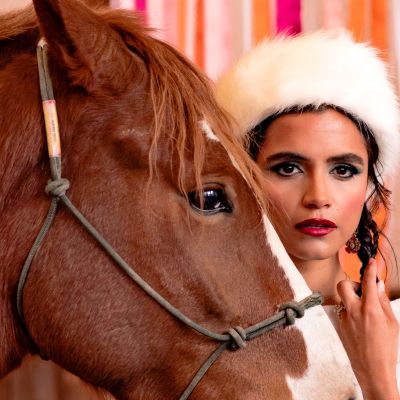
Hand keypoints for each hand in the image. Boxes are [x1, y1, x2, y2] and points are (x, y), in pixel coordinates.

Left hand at [337, 259, 399, 399]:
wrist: (373, 371)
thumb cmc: (387, 349)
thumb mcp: (392, 324)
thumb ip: (383, 302)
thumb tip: (378, 285)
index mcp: (370, 309)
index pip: (368, 282)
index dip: (370, 269)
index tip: (371, 262)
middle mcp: (354, 311)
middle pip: (343, 285)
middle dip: (352, 283)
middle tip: (363, 290)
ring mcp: (344, 318)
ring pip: (342, 298)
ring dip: (351, 297)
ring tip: (364, 308)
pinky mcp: (340, 326)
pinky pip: (343, 311)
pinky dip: (351, 310)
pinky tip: (361, 322)